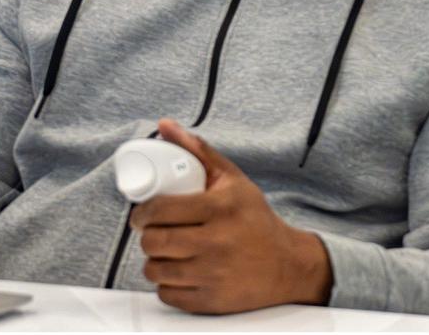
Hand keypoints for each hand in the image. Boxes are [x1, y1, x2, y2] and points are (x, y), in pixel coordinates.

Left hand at [131, 119, 331, 314]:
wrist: (287, 265)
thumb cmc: (255, 219)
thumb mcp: (233, 180)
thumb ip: (198, 152)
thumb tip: (165, 126)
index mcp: (221, 208)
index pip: (161, 209)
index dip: (141, 212)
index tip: (141, 214)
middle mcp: (217, 242)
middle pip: (154, 242)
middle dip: (146, 236)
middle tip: (153, 231)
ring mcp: (213, 275)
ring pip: (155, 270)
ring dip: (155, 260)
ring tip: (167, 251)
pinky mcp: (210, 301)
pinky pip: (167, 294)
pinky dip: (167, 284)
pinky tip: (179, 271)